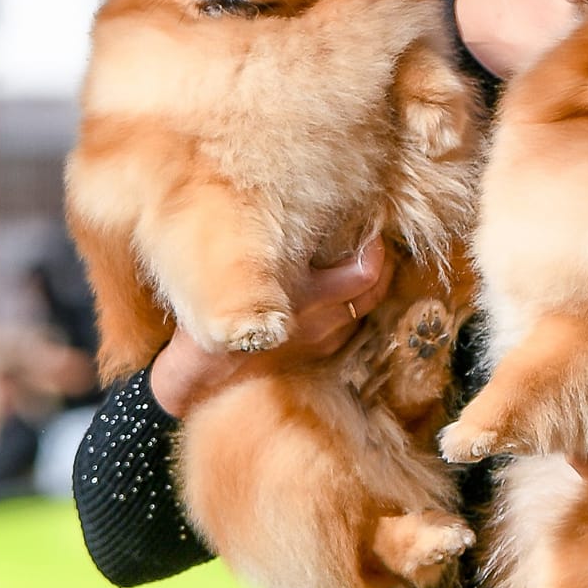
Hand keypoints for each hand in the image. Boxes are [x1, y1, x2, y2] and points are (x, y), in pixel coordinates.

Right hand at [148, 237, 394, 418]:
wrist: (205, 375)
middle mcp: (322, 322)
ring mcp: (322, 341)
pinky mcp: (318, 355)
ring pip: (363, 311)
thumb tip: (303, 212)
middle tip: (376, 243)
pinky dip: (351, 307)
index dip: (376, 250)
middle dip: (382, 266)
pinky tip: (341, 293)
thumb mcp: (244, 273)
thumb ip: (278, 248)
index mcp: (306, 298)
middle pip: (373, 293)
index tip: (372, 231)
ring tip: (363, 262)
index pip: (365, 274)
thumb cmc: (215, 313)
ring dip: (368, 288)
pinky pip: (347, 327)